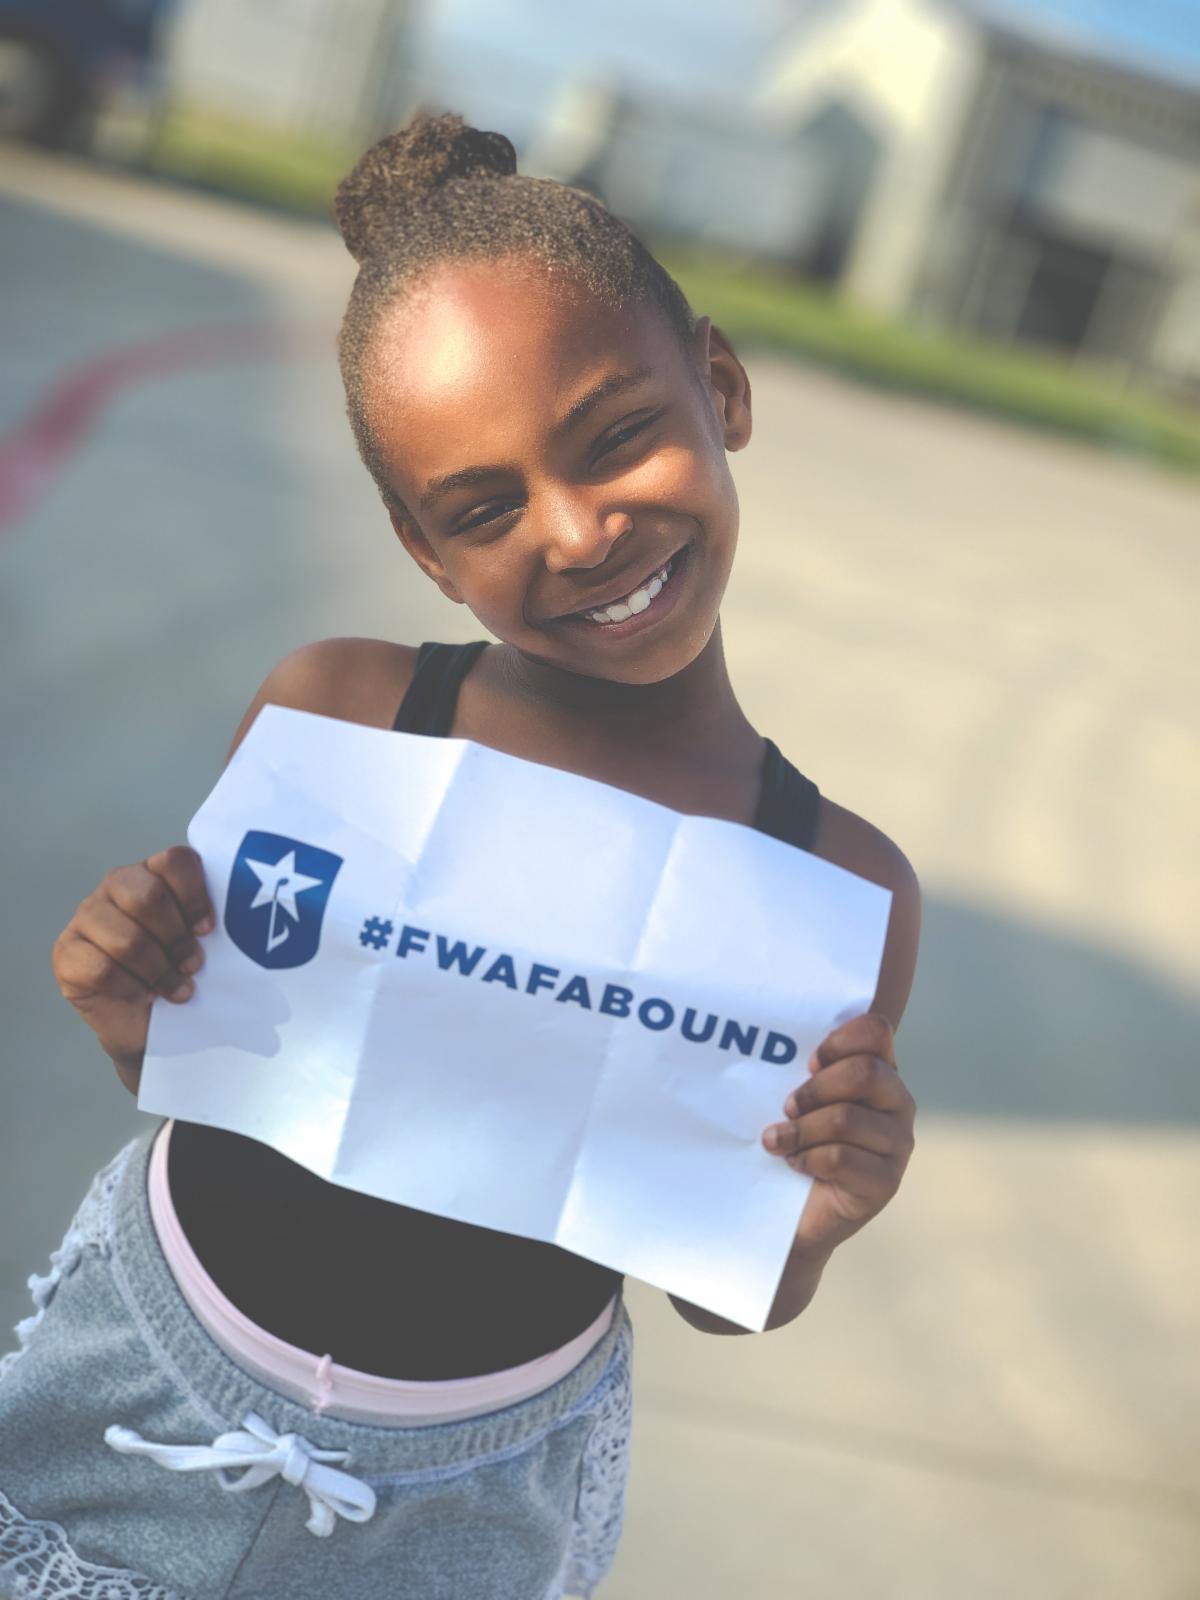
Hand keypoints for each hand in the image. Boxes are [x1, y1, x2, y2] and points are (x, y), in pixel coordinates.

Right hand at [52, 846, 213, 1093]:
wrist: (155, 1027)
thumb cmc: (185, 974)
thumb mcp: (207, 943)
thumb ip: (214, 919)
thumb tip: (251, 915)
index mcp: (155, 872)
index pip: (175, 860)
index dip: (196, 897)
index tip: (210, 931)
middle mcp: (117, 885)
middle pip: (147, 896)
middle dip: (176, 938)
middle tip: (194, 965)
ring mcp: (86, 917)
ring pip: (124, 936)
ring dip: (158, 969)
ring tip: (176, 988)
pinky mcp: (66, 953)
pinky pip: (100, 967)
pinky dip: (131, 987)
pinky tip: (145, 995)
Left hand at [762, 1013, 915, 1258]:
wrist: (795, 1214)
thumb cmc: (795, 1142)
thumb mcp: (800, 1098)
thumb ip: (806, 1069)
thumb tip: (769, 1040)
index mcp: (881, 1071)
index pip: (876, 1031)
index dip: (839, 1041)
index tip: (808, 1062)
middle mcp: (898, 1103)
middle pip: (864, 1073)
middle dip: (814, 1089)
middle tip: (786, 1107)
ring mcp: (898, 1144)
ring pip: (846, 1118)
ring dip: (800, 1130)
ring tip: (776, 1140)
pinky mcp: (887, 1182)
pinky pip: (841, 1159)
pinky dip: (807, 1159)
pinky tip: (796, 1164)